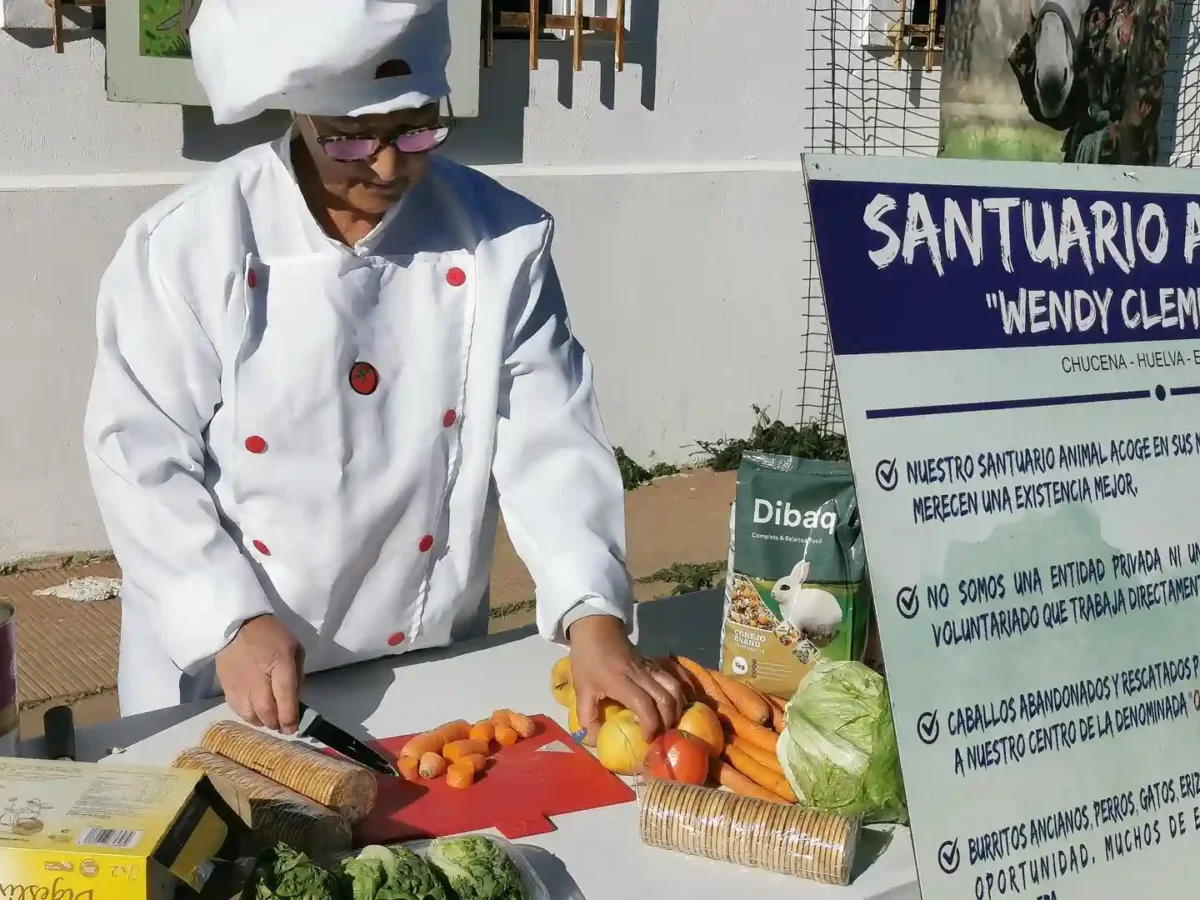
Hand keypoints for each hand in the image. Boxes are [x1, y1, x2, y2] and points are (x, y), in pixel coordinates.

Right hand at [215, 614, 304, 733]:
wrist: (237, 624)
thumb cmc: (271, 635)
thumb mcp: (295, 648)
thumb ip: (297, 676)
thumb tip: (295, 701)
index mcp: (280, 663)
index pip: (285, 696)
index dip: (289, 716)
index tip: (293, 728)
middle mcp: (258, 677)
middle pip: (266, 712)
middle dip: (276, 723)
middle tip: (282, 725)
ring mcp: (239, 684)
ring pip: (250, 716)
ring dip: (261, 721)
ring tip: (268, 718)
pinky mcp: (225, 687)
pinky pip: (237, 710)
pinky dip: (248, 715)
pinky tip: (254, 710)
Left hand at [567, 615, 684, 743]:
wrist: (596, 627)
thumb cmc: (588, 659)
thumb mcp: (581, 689)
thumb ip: (587, 716)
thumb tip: (594, 741)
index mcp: (622, 682)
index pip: (644, 705)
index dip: (650, 725)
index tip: (647, 739)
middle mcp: (641, 675)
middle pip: (666, 698)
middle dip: (668, 720)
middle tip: (661, 735)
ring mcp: (650, 667)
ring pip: (674, 687)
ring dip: (677, 707)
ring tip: (671, 723)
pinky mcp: (653, 663)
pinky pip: (673, 678)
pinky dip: (680, 692)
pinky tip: (680, 704)